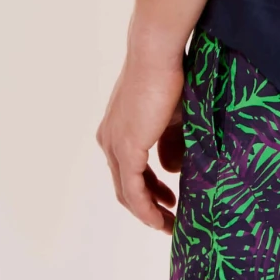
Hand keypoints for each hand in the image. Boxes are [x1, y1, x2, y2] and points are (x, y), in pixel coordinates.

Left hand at [96, 49, 185, 231]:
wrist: (156, 54)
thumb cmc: (167, 76)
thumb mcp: (170, 116)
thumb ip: (169, 143)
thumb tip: (171, 170)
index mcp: (116, 130)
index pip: (128, 169)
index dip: (148, 189)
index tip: (167, 200)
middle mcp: (109, 140)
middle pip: (125, 186)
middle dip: (148, 206)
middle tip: (169, 218)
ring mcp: (115, 145)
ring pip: (128, 192)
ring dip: (148, 212)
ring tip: (168, 224)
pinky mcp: (126, 149)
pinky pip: (134, 189)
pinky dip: (146, 207)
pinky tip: (160, 218)